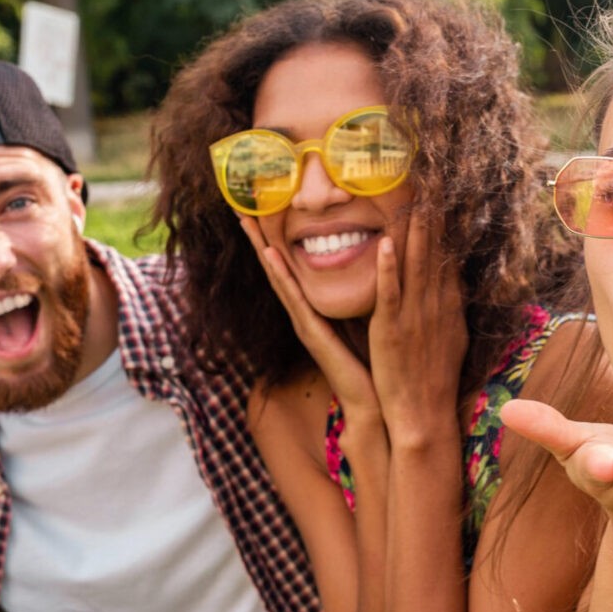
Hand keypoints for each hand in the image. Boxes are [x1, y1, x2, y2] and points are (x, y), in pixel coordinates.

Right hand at [240, 217, 378, 416]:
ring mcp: (303, 323)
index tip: (265, 216)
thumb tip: (368, 268)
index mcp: (313, 310)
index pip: (291, 270)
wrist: (370, 400)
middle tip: (242, 211)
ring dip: (262, 250)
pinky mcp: (311, 333)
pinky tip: (272, 255)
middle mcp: (302, 314)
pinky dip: (281, 275)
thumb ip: (357, 299)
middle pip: (276, 270)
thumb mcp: (361, 322)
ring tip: (247, 224)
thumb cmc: (368, 364)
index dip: (275, 243)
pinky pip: (294, 299)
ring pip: (278, 279)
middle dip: (259, 241)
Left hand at [368, 207, 466, 438]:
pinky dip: (388, 267)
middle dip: (432, 209)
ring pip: (413, 262)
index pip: (447, 251)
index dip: (446, 219)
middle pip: (433, 248)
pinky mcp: (390, 329)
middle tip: (431, 173)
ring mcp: (413, 315)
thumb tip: (454, 283)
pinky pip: (389, 293)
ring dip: (412, 227)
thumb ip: (450, 306)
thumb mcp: (452, 335)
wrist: (425, 414)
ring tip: (411, 193)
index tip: (444, 189)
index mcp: (447, 302)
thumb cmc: (434, 378)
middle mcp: (434, 302)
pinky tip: (385, 242)